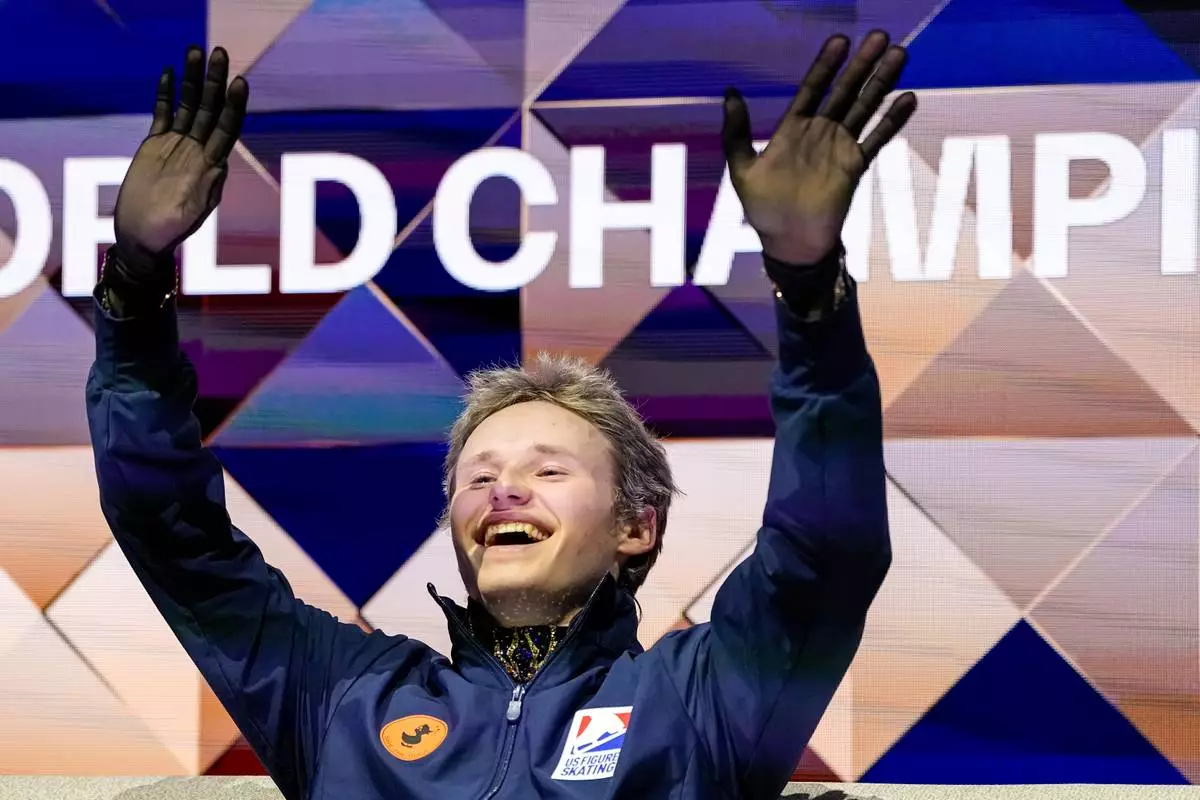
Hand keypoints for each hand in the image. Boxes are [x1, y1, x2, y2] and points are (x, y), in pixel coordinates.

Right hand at [112, 46, 247, 276]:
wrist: (142, 237)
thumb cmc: (168, 231)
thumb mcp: (190, 213)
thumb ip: (206, 189)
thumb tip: (219, 167)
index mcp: (211, 166)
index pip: (228, 128)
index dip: (234, 105)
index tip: (239, 82)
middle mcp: (198, 151)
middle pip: (210, 109)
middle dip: (214, 81)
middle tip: (219, 52)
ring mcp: (177, 146)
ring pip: (188, 106)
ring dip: (192, 80)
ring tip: (195, 51)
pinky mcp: (155, 145)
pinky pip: (164, 114)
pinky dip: (167, 94)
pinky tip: (170, 73)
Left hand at [722, 31, 916, 265]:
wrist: (789, 244)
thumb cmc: (763, 209)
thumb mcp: (742, 169)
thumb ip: (736, 132)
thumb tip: (730, 92)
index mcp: (793, 129)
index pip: (813, 88)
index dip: (826, 65)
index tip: (840, 41)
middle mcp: (820, 133)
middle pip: (845, 91)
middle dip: (862, 65)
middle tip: (880, 35)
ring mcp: (840, 148)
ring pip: (865, 108)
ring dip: (882, 83)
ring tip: (899, 55)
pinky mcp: (855, 167)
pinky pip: (877, 140)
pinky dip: (892, 121)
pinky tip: (908, 99)